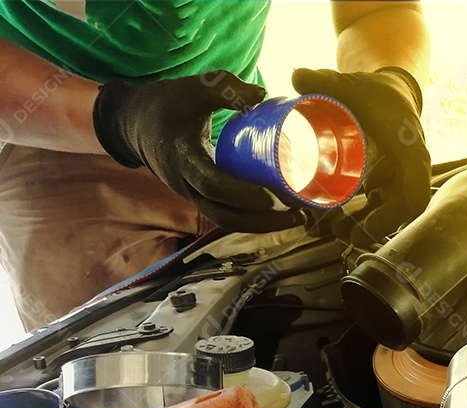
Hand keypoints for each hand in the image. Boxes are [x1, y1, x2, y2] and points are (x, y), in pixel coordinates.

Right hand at [93, 71, 303, 233]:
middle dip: (263, 220)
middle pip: (224, 215)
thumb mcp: (192, 88)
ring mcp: (190, 194)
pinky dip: (250, 220)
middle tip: (298, 214)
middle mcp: (185, 184)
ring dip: (260, 226)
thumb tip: (262, 94)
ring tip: (295, 219)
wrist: (132, 123)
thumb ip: (225, 88)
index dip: (246, 196)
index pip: (215, 186)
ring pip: (225, 220)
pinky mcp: (197, 197)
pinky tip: (277, 217)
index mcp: (183, 158)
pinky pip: (224, 215)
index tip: (278, 198)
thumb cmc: (165, 103)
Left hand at [292, 67, 431, 240]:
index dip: (400, 207)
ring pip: (395, 210)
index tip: (374, 222)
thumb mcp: (352, 84)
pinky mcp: (392, 182)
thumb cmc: (375, 92)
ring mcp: (402, 176)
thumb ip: (324, 80)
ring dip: (372, 226)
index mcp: (409, 146)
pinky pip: (387, 206)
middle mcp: (411, 167)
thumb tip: (297, 76)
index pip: (416, 185)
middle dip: (379, 224)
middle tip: (346, 233)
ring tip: (341, 235)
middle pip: (405, 206)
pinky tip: (347, 226)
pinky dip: (370, 218)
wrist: (391, 92)